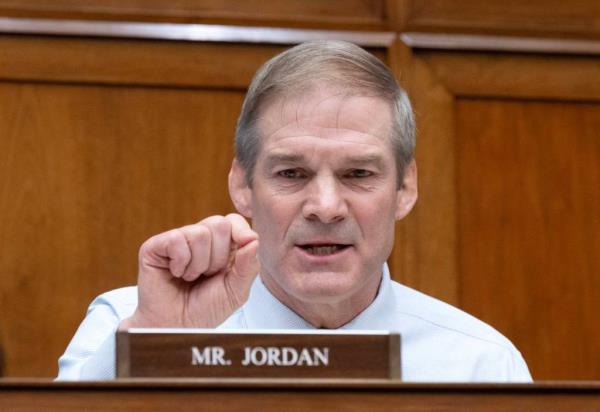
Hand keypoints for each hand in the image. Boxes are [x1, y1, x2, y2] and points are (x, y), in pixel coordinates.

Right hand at [119, 213, 258, 328]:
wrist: (178, 327)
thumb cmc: (206, 309)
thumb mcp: (237, 290)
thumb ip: (248, 265)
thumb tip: (254, 239)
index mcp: (221, 245)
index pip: (233, 221)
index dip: (240, 231)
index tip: (244, 245)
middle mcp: (199, 238)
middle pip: (219, 224)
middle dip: (219, 257)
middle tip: (207, 275)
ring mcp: (177, 240)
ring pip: (200, 233)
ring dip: (199, 264)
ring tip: (191, 277)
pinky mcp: (156, 246)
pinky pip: (176, 240)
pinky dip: (181, 262)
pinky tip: (176, 273)